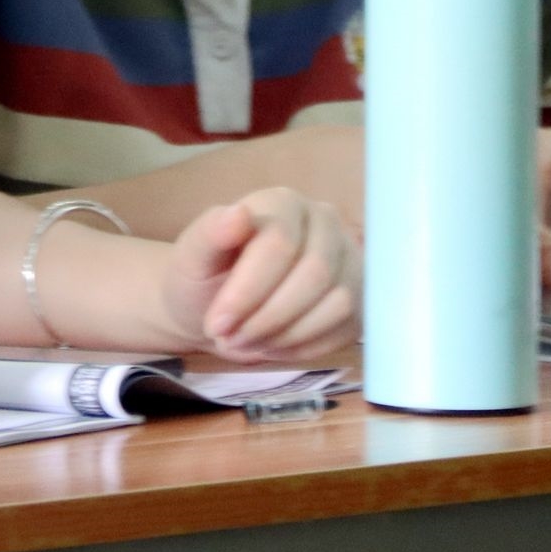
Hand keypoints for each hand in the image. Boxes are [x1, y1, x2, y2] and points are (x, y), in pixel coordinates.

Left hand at [159, 190, 357, 362]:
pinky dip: (305, 347)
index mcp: (283, 203)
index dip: (249, 290)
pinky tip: (271, 348)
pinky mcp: (359, 298)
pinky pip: (347, 327)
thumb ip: (209, 233)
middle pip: (316, 274)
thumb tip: (238, 213)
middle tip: (231, 341)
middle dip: (269, 317)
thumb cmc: (203, 276)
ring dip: (288, 335)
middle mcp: (325, 224)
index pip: (280, 244)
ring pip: (338, 303)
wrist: (218, 306)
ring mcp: (349, 260)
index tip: (217, 324)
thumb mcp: (191, 257)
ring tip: (247, 345)